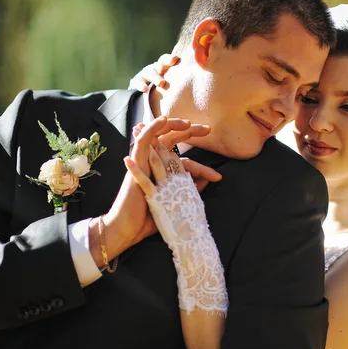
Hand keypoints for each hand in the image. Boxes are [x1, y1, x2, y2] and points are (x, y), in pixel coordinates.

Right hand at [89, 116, 211, 264]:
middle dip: (190, 133)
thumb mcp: (175, 202)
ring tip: (190, 122)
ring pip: (159, 137)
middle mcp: (153, 165)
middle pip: (171, 142)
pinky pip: (143, 140)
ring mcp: (144, 163)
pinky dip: (152, 128)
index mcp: (162, 174)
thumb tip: (205, 181)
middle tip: (208, 129)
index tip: (218, 177)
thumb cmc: (149, 220)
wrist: (129, 229)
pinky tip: (163, 119)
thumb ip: (188, 189)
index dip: (202, 168)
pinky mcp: (136, 163)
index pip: (183, 163)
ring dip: (174, 126)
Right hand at [129, 54, 178, 91]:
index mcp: (165, 68)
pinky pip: (137, 82)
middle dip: (164, 63)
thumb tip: (203, 83)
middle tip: (168, 66)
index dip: (171, 58)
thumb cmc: (166, 90)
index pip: (167, 60)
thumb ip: (182, 81)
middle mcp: (155, 69)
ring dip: (155, 76)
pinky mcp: (136, 82)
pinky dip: (141, 85)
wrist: (144, 96)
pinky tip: (145, 89)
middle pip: (159, 63)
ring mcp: (145, 75)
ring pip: (149, 72)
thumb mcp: (173, 83)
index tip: (176, 59)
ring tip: (161, 83)